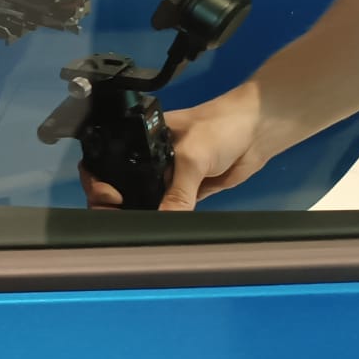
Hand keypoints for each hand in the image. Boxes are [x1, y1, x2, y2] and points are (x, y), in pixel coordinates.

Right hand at [82, 81, 271, 211]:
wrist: (258, 130)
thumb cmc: (217, 129)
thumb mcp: (190, 157)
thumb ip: (177, 193)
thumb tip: (162, 224)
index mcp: (138, 141)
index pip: (107, 163)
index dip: (99, 182)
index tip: (109, 197)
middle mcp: (149, 159)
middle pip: (122, 185)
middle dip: (112, 203)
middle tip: (114, 216)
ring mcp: (170, 176)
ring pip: (146, 199)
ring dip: (139, 213)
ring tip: (131, 228)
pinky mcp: (190, 190)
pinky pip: (173, 208)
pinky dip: (165, 219)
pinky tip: (155, 229)